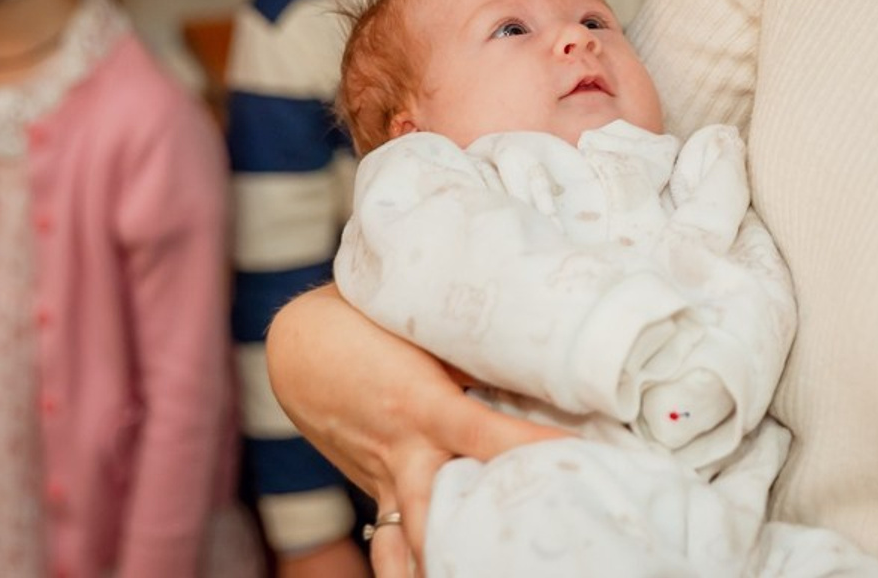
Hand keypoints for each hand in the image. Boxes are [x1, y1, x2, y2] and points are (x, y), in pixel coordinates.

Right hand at [267, 286, 564, 574]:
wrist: (300, 346)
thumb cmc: (364, 323)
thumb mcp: (420, 330)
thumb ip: (468, 351)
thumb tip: (531, 356)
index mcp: (421, 404)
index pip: (485, 433)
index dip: (529, 444)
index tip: (577, 452)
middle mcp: (405, 452)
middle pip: (439, 516)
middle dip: (475, 539)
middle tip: (528, 544)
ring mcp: (387, 479)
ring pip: (409, 547)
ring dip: (440, 564)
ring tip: (484, 569)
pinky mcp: (376, 490)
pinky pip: (397, 540)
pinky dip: (417, 560)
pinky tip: (444, 567)